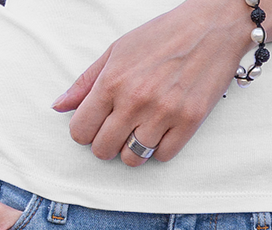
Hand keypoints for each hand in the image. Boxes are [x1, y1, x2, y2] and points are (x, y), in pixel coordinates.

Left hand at [51, 0, 249, 165]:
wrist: (211, 28)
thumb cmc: (163, 36)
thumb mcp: (117, 51)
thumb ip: (86, 81)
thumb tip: (60, 106)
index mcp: (113, 81)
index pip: (81, 130)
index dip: (85, 131)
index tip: (95, 125)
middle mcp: (136, 100)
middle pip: (104, 149)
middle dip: (106, 143)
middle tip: (117, 130)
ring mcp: (163, 114)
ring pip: (132, 158)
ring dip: (133, 149)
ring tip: (139, 131)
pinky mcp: (189, 123)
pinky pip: (162, 156)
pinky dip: (159, 148)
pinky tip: (161, 130)